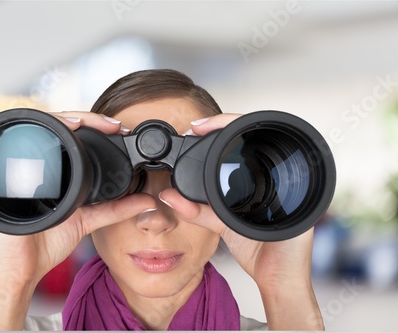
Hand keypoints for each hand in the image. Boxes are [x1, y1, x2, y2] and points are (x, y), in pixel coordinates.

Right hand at [0, 112, 156, 329]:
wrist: (19, 270)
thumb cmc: (43, 246)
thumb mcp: (86, 222)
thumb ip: (114, 210)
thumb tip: (147, 200)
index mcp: (53, 173)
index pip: (70, 138)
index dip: (92, 126)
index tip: (117, 127)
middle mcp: (34, 166)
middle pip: (56, 127)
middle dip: (83, 118)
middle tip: (110, 124)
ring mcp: (18, 168)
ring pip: (40, 129)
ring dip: (64, 118)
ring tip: (86, 121)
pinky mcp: (6, 174)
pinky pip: (22, 143)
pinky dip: (42, 130)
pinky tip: (62, 126)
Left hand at [159, 113, 323, 329]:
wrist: (279, 278)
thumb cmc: (257, 252)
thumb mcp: (221, 226)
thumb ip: (197, 211)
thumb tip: (168, 196)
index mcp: (258, 181)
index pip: (238, 145)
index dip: (218, 129)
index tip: (194, 127)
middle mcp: (275, 175)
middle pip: (251, 135)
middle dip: (224, 123)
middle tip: (199, 123)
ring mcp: (290, 179)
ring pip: (264, 138)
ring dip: (238, 125)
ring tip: (211, 124)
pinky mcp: (299, 188)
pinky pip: (281, 159)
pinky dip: (261, 141)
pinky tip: (241, 133)